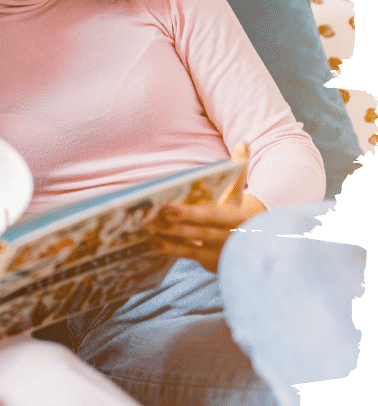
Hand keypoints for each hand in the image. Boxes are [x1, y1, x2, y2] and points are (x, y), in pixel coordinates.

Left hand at [150, 143, 264, 272]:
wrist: (257, 239)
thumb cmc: (238, 209)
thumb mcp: (239, 192)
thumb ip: (240, 168)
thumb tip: (242, 142)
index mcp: (236, 217)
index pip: (210, 215)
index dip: (189, 213)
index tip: (167, 208)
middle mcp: (230, 237)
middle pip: (199, 233)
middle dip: (174, 227)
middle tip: (150, 220)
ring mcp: (222, 253)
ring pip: (192, 248)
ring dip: (169, 241)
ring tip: (148, 232)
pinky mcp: (212, 263)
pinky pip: (189, 257)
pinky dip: (172, 251)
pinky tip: (154, 244)